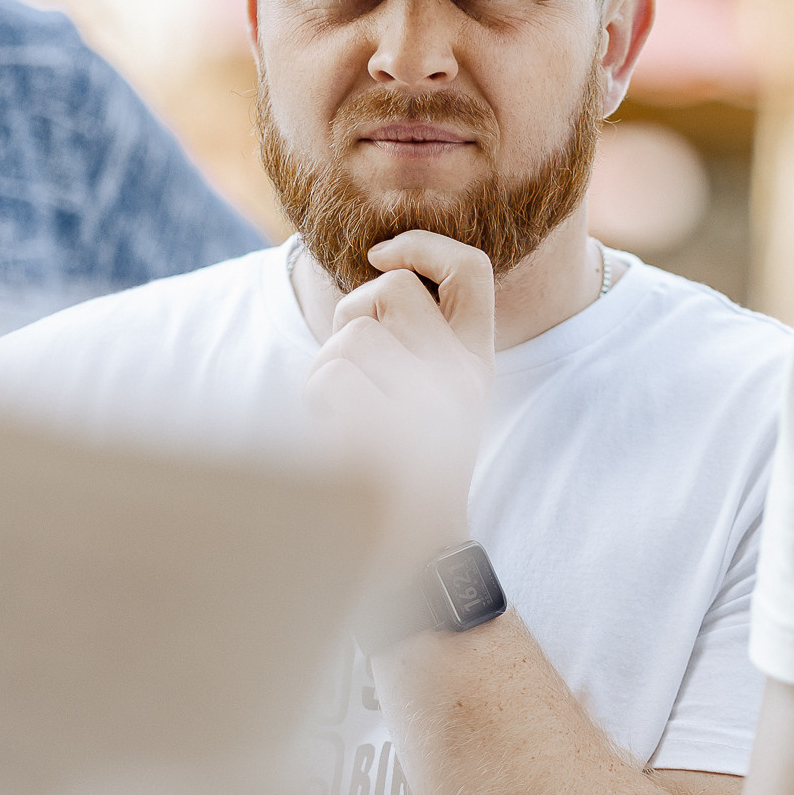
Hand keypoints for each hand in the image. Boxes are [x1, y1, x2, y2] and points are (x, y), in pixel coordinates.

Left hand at [303, 231, 495, 557]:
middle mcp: (463, 378)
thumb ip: (416, 336)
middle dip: (352, 311)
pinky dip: (315, 400)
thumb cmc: (401, 462)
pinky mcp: (391, 432)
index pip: (472, 270)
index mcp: (478, 362)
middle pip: (392, 290)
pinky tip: (333, 434)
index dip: (423, 244)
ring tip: (340, 412)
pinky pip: (330, 378)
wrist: (412, 550)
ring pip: (352, 335)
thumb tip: (380, 265)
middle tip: (349, 358)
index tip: (382, 256)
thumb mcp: (430, 393)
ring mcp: (430, 405)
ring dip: (327, 366)